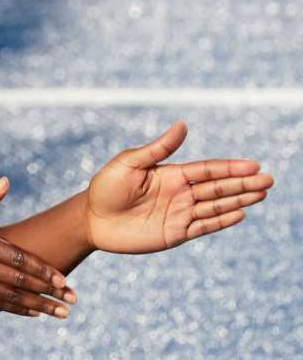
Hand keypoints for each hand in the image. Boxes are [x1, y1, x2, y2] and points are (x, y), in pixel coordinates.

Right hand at [0, 178, 75, 318]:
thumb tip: (6, 182)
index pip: (18, 258)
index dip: (43, 270)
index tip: (64, 279)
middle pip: (21, 281)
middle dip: (49, 292)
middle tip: (73, 299)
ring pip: (11, 298)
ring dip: (39, 306)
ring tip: (61, 314)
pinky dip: (16, 310)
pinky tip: (31, 314)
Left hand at [84, 121, 272, 253]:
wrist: (90, 219)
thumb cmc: (105, 187)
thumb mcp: (129, 163)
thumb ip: (158, 149)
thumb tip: (183, 125)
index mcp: (170, 175)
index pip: (207, 170)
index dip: (229, 168)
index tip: (253, 165)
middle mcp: (179, 194)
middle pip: (217, 188)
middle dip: (243, 184)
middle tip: (269, 179)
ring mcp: (179, 214)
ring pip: (216, 206)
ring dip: (239, 200)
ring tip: (262, 193)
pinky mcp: (175, 234)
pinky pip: (203, 227)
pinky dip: (222, 220)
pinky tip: (240, 213)